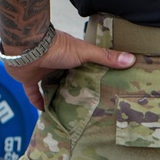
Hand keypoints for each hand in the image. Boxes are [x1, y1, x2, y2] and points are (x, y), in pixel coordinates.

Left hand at [4, 27, 134, 111]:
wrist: (27, 48)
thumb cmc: (57, 48)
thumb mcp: (85, 52)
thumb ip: (106, 57)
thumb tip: (132, 59)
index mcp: (71, 55)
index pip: (83, 66)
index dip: (91, 74)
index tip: (101, 87)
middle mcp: (57, 64)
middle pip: (67, 77)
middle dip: (73, 88)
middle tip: (85, 105)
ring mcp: (42, 72)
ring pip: (51, 86)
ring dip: (57, 95)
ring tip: (68, 112)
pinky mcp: (29, 80)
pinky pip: (33, 93)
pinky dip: (38, 102)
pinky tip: (45, 112)